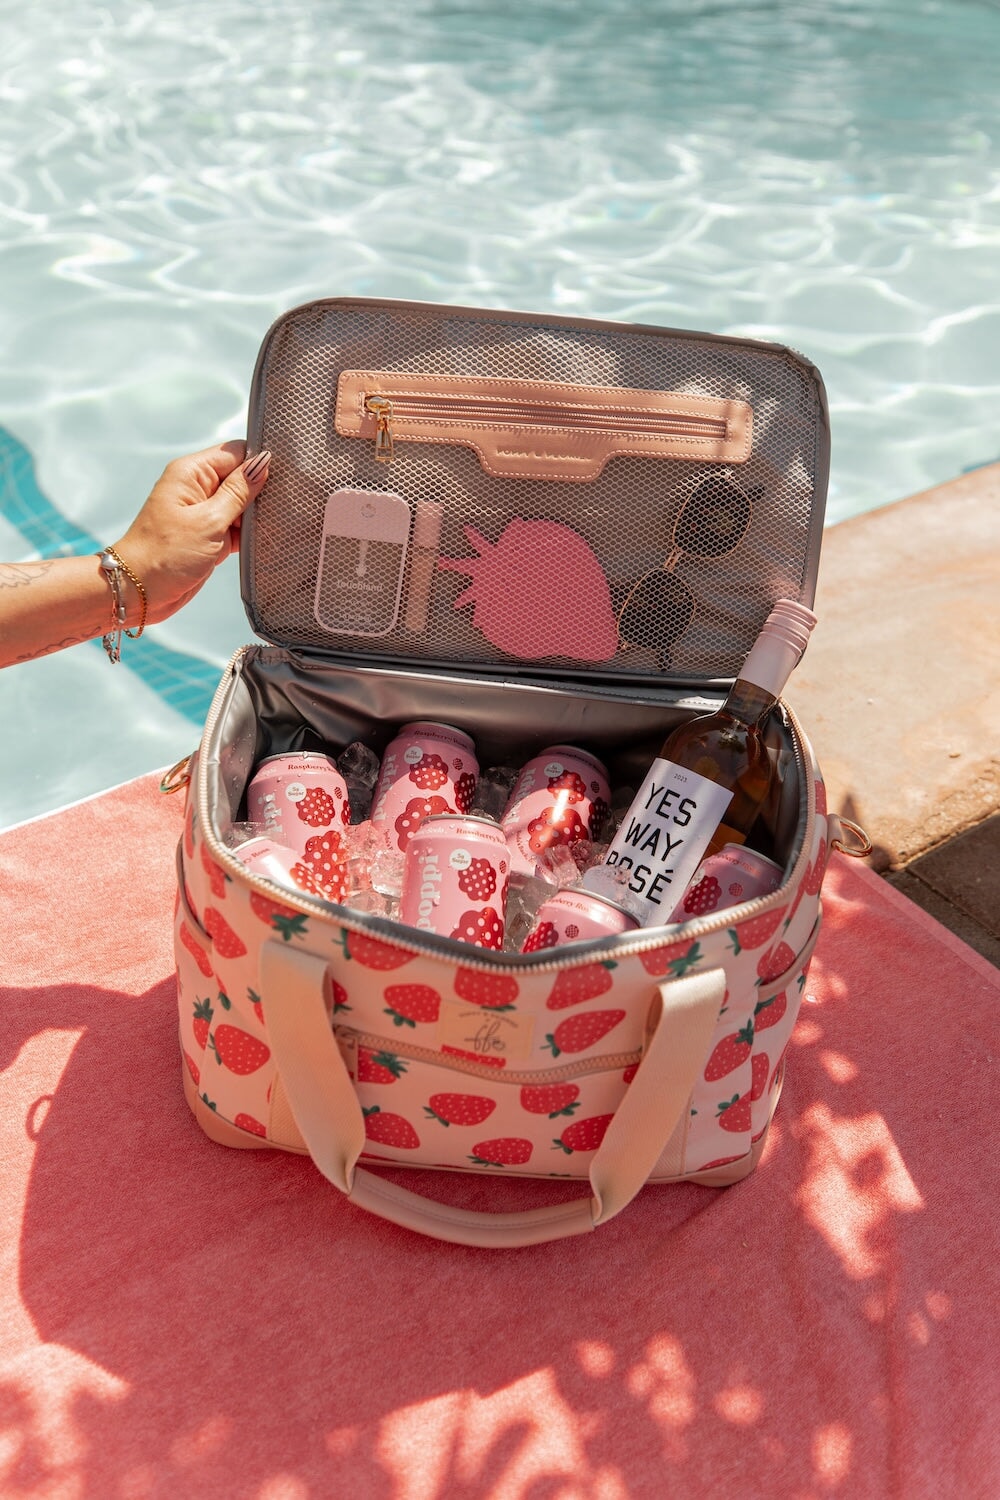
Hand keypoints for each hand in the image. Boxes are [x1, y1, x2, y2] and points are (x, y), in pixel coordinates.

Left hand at [113, 442, 270, 625]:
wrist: (139, 591)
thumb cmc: (164, 555)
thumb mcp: (209, 521)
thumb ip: (238, 492)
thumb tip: (261, 463)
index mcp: (192, 473)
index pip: (235, 452)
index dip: (258, 462)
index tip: (282, 477)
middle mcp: (197, 488)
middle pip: (240, 477)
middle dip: (260, 491)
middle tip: (280, 507)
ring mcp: (204, 513)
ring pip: (242, 504)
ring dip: (255, 516)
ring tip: (273, 527)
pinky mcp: (209, 535)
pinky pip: (236, 527)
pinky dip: (248, 534)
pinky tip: (263, 540)